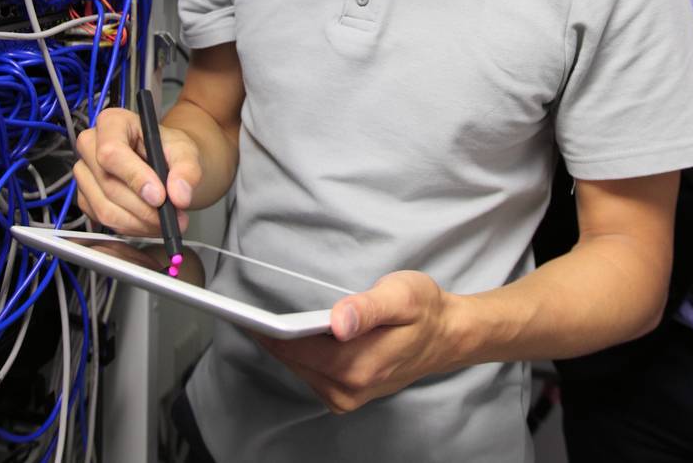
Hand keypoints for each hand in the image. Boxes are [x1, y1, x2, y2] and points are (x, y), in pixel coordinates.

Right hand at [73, 107, 201, 234]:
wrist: (166, 162)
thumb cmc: (169, 149)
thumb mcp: (185, 151)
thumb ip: (186, 169)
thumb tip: (179, 195)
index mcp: (112, 123)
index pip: (111, 152)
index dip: (135, 177)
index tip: (159, 196)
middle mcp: (91, 145)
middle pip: (108, 184)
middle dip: (143, 208)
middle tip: (172, 215)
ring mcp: (85, 173)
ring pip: (105, 208)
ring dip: (140, 222)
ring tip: (166, 221)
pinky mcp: (85, 198)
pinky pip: (105, 222)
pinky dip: (132, 227)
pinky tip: (150, 222)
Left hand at [257, 271, 460, 413]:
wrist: (448, 335)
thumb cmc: (425, 311)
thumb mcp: (401, 296)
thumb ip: (367, 308)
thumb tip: (338, 322)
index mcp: (359, 366)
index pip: (297, 350)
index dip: (268, 333)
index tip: (244, 316)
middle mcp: (351, 389)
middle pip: (294, 362)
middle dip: (274, 338)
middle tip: (249, 312)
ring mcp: (349, 396)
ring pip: (301, 370)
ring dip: (287, 347)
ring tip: (269, 322)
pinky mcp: (349, 394)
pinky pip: (312, 374)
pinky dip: (302, 356)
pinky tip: (300, 336)